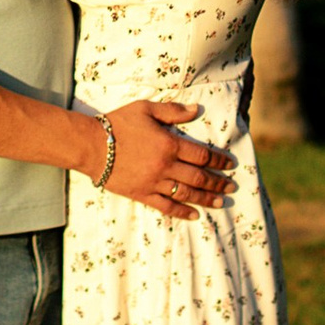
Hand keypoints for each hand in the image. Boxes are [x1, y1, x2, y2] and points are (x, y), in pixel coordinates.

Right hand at [99, 96, 227, 218]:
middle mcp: (165, 166)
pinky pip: (166, 206)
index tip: (231, 165)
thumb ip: (173, 111)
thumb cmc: (118, 124)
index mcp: (169, 144)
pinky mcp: (142, 194)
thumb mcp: (145, 109)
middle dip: (218, 183)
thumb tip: (196, 109)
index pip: (202, 155)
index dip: (219, 161)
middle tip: (232, 187)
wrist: (92, 146)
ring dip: (206, 199)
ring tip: (221, 202)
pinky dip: (182, 212)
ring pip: (186, 193)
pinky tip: (194, 215)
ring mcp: (154, 182)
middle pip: (199, 177)